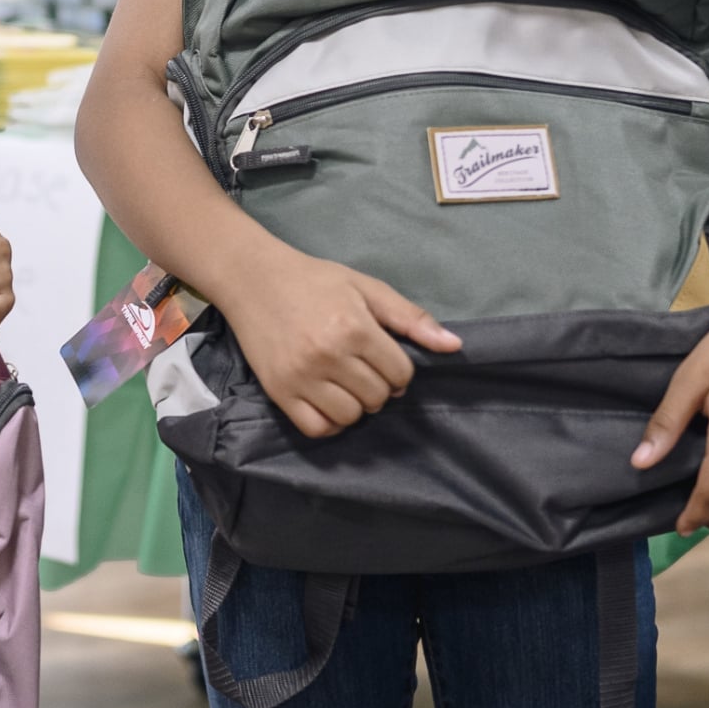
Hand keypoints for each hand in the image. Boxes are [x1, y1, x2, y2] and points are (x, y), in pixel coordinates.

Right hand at [217, 247, 461, 439]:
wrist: (253, 279)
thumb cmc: (315, 280)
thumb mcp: (366, 288)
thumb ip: (410, 317)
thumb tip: (455, 346)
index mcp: (354, 328)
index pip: (400, 373)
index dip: (399, 370)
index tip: (384, 358)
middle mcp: (328, 356)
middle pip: (377, 397)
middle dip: (378, 387)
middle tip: (362, 368)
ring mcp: (301, 377)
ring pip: (350, 417)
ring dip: (355, 406)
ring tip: (345, 384)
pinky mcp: (279, 391)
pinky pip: (316, 428)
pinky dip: (329, 422)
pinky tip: (328, 401)